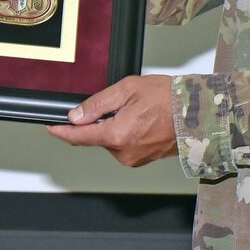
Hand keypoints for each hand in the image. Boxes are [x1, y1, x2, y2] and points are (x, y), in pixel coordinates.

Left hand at [44, 74, 176, 166]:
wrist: (199, 114)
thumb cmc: (169, 99)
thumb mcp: (127, 89)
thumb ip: (97, 104)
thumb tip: (76, 115)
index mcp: (117, 135)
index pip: (79, 136)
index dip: (61, 131)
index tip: (50, 126)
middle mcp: (124, 153)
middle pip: (96, 137)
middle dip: (99, 121)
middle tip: (120, 103)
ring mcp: (134, 158)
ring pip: (111, 140)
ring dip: (114, 126)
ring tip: (137, 110)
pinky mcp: (143, 159)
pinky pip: (124, 145)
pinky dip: (126, 132)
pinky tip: (142, 120)